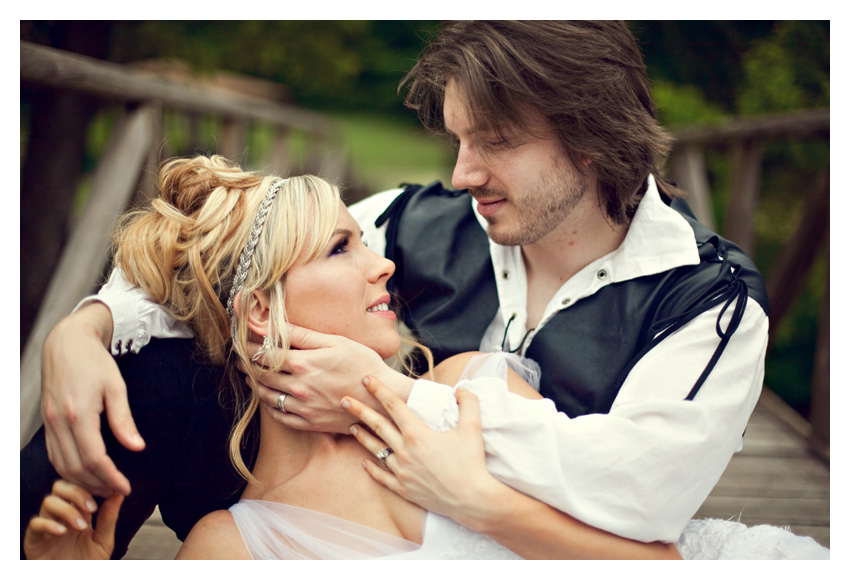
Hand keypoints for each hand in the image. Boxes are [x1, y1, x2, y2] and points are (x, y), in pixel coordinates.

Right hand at [24, 480, 123, 559]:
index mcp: (78, 513)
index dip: (90, 486)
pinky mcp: (34, 541)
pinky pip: (35, 524)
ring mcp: (47, 527)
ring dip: (67, 510)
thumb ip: (109, 517)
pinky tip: (63, 533)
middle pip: (60, 487)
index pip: (78, 486)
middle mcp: (61, 516)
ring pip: (48, 501)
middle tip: (91, 508)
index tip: (105, 494)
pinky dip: (49, 525)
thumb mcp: (104, 541)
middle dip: (77, 492)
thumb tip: (119, 492)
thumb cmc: (88, 564)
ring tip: (80, 527)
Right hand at [40, 303, 143, 496]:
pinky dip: (68, 470)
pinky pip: (54, 455)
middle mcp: (59, 422)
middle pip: (75, 468)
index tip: (125, 488)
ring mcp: (49, 423)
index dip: (110, 477)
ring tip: (104, 487)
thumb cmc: (95, 362)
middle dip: (97, 485)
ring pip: (61, 465)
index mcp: (79, 413)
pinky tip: (85, 473)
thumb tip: (137, 447)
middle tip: (117, 492)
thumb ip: (124, 420)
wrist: (67, 343)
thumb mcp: (116, 387)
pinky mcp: (46, 422)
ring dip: (81, 481)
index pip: (93, 458)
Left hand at [240, 325, 414, 433]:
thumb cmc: (364, 364)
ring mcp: (303, 407)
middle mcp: (299, 387)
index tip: (242, 341)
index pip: (265, 353)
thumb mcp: (336, 342)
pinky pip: (280, 416)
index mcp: (304, 363)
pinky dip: (269, 406)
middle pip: (261, 375)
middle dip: (247, 365)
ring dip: (255, 385)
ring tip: (250, 377)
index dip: (250, 347)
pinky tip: (268, 398)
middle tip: (239, 358)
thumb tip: (275, 324)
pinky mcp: (309, 423)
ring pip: (267, 396)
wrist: (382, 400)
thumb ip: (303, 334)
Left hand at [341, 375, 501, 527]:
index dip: (379, 390)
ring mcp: (401, 471)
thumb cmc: (472, 463)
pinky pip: (381, 477)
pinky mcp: (403, 489)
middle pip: (377, 425)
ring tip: (352, 427)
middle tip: (344, 400)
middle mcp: (404, 451)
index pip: (393, 406)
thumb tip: (462, 389)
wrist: (472, 500)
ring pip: (376, 450)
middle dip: (359, 410)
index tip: (366, 380)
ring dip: (362, 437)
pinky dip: (371, 468)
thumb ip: (468, 404)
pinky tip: (364, 462)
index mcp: (417, 434)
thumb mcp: (472, 428)